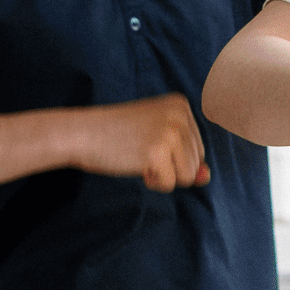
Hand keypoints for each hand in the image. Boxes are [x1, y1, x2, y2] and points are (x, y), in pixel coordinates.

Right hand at [74, 95, 210, 192]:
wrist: (83, 133)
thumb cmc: (118, 136)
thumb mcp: (157, 138)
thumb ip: (186, 156)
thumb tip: (206, 177)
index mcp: (181, 105)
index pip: (198, 148)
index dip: (174, 157)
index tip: (148, 141)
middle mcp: (180, 115)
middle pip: (196, 162)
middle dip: (170, 167)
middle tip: (141, 150)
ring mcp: (170, 132)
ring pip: (186, 176)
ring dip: (163, 176)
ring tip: (140, 157)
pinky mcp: (158, 152)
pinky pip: (169, 184)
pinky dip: (153, 182)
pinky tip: (135, 164)